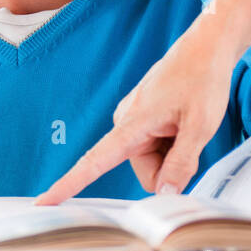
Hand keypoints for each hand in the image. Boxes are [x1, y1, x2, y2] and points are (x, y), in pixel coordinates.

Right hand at [33, 19, 235, 203]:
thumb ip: (181, 164)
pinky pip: (156, 149)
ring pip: (154, 163)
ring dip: (174, 155)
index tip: (44, 203)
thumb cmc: (202, 78)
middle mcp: (126, 122)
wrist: (206, 47)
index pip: (94, 162)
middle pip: (146, 173)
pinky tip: (183, 122)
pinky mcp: (143, 119)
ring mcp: (134, 121)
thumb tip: (164, 194)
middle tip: (191, 138)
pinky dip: (172, 145)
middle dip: (170, 169)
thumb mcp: (200, 126)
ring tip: (187, 124)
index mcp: (131, 123)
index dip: (68, 185)